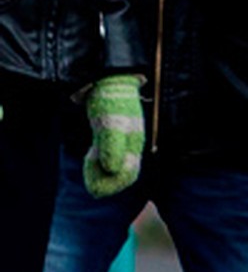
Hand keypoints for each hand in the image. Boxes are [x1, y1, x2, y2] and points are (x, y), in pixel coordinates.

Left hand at [83, 74, 144, 197]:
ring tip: (88, 168)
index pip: (128, 174)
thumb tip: (112, 169)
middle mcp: (131, 144)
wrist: (109, 81)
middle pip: (122, 173)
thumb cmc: (110, 101)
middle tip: (90, 185)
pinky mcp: (114, 135)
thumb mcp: (109, 123)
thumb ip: (111, 146)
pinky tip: (91, 157)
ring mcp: (123, 140)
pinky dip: (99, 163)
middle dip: (106, 182)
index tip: (95, 190)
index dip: (112, 185)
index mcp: (134, 143)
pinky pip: (110, 157)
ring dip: (100, 173)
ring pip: (115, 166)